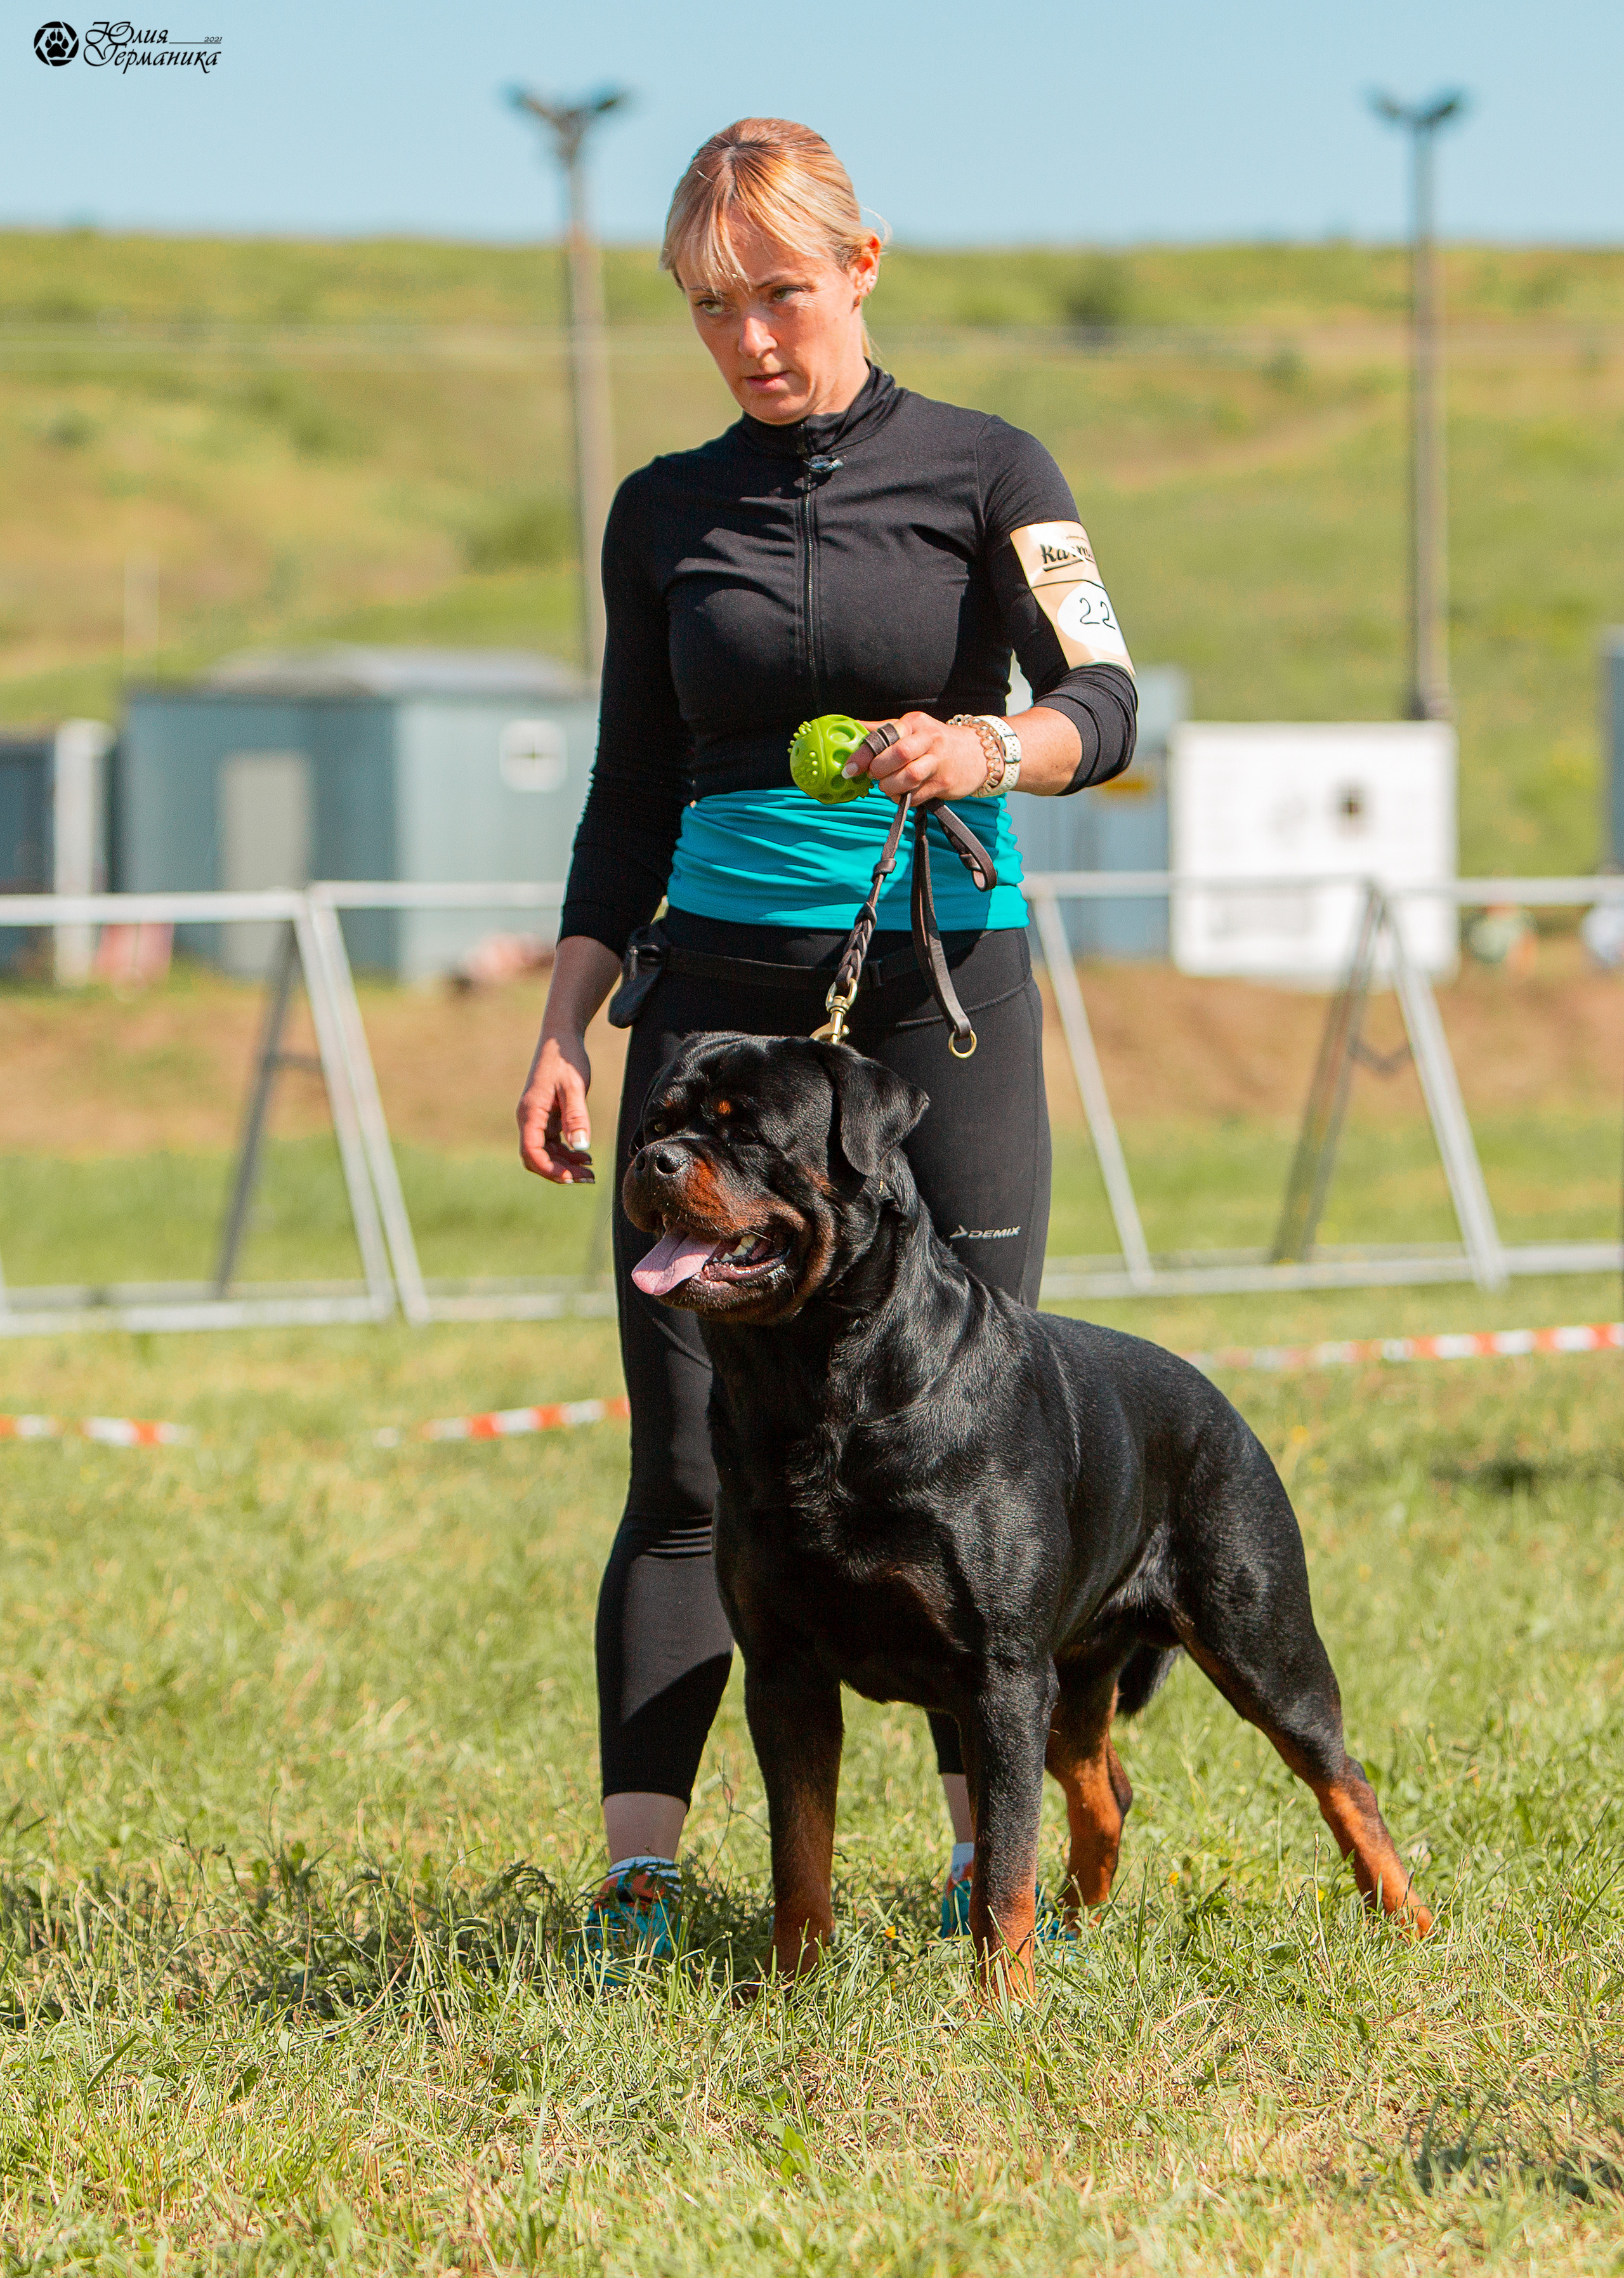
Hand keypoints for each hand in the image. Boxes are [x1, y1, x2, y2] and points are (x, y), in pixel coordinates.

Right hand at [517, 1029, 594, 1183]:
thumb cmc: (567, 1059)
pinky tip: (584, 1155)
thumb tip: (581, 1146)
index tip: (573, 1178)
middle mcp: (529, 1119)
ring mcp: (536, 1119)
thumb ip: (577, 1116)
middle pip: (536, 1158)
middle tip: (588, 1178)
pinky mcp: (545, 1117)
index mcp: (530, 1113)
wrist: (561, 1039)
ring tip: (590, 1169)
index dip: (550, 1170)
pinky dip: (566, 1153)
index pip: (532, 1153)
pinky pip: (551, 1143)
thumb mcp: (575, 1087)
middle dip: (559, 1172)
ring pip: (545, 1153)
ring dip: (565, 1164)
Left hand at [847, 712, 989, 804]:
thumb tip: (852, 726)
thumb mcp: (911, 729)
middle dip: (879, 770)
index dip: (864, 753)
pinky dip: (903, 798)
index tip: (851, 768)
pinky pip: (916, 796)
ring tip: (887, 786)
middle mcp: (929, 739)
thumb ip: (882, 730)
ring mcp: (938, 763)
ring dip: (890, 787)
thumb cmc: (935, 742)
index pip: (885, 735)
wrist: (976, 754)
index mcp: (915, 723)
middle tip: (874, 775)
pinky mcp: (944, 784)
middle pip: (899, 754)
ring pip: (908, 777)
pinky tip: (902, 793)